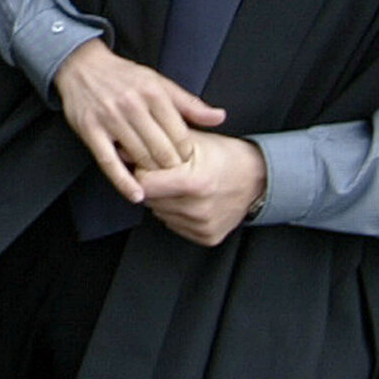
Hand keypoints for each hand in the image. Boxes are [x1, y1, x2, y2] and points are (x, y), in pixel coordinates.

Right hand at [54, 40, 224, 201]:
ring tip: (160, 185)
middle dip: (172, 168)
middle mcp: (133, 105)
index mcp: (154, 93)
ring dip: (152, 176)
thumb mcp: (159, 82)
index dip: (187, 155)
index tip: (189, 164)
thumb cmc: (124, 76)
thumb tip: (220, 117)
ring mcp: (110, 118)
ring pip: (139, 157)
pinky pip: (109, 162)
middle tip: (177, 179)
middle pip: (162, 150)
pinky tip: (137, 194)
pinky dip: (124, 181)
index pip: (180, 135)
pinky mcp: (91, 130)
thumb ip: (190, 103)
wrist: (82, 65)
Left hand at [133, 135, 266, 244]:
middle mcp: (198, 208)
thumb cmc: (225, 156)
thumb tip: (122, 150)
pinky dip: (177, 213)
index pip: (144, 184)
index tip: (149, 164)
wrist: (256, 179)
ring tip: (181, 186)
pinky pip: (176, 225)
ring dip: (164, 200)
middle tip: (169, 174)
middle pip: (150, 199)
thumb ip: (158, 143)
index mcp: (195, 182)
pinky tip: (190, 200)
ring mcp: (202, 225)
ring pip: (160, 213)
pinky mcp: (207, 237)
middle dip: (153, 185)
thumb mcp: (192, 141)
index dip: (143, 171)